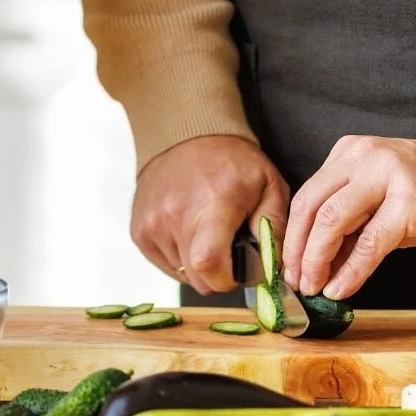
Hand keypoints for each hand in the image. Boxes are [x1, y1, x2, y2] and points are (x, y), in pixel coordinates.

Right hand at [130, 134, 288, 295]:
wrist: (186, 135)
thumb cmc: (231, 161)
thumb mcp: (269, 186)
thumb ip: (275, 229)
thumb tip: (276, 269)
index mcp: (212, 206)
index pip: (208, 265)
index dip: (227, 279)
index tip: (239, 269)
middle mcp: (175, 217)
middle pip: (197, 279)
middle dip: (218, 274)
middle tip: (228, 248)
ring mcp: (152, 225)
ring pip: (182, 274)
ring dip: (198, 264)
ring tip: (206, 233)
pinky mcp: (139, 230)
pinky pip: (165, 264)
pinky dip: (180, 256)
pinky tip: (188, 231)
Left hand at [284, 136, 415, 301]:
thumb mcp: (380, 200)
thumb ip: (349, 224)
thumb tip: (316, 265)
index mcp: (350, 154)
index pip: (307, 195)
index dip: (292, 235)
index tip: (287, 266)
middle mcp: (363, 158)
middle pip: (312, 207)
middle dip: (299, 250)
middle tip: (296, 282)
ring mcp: (387, 177)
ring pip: (334, 220)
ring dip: (318, 260)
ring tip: (315, 287)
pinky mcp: (411, 202)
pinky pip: (371, 242)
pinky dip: (351, 270)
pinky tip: (342, 288)